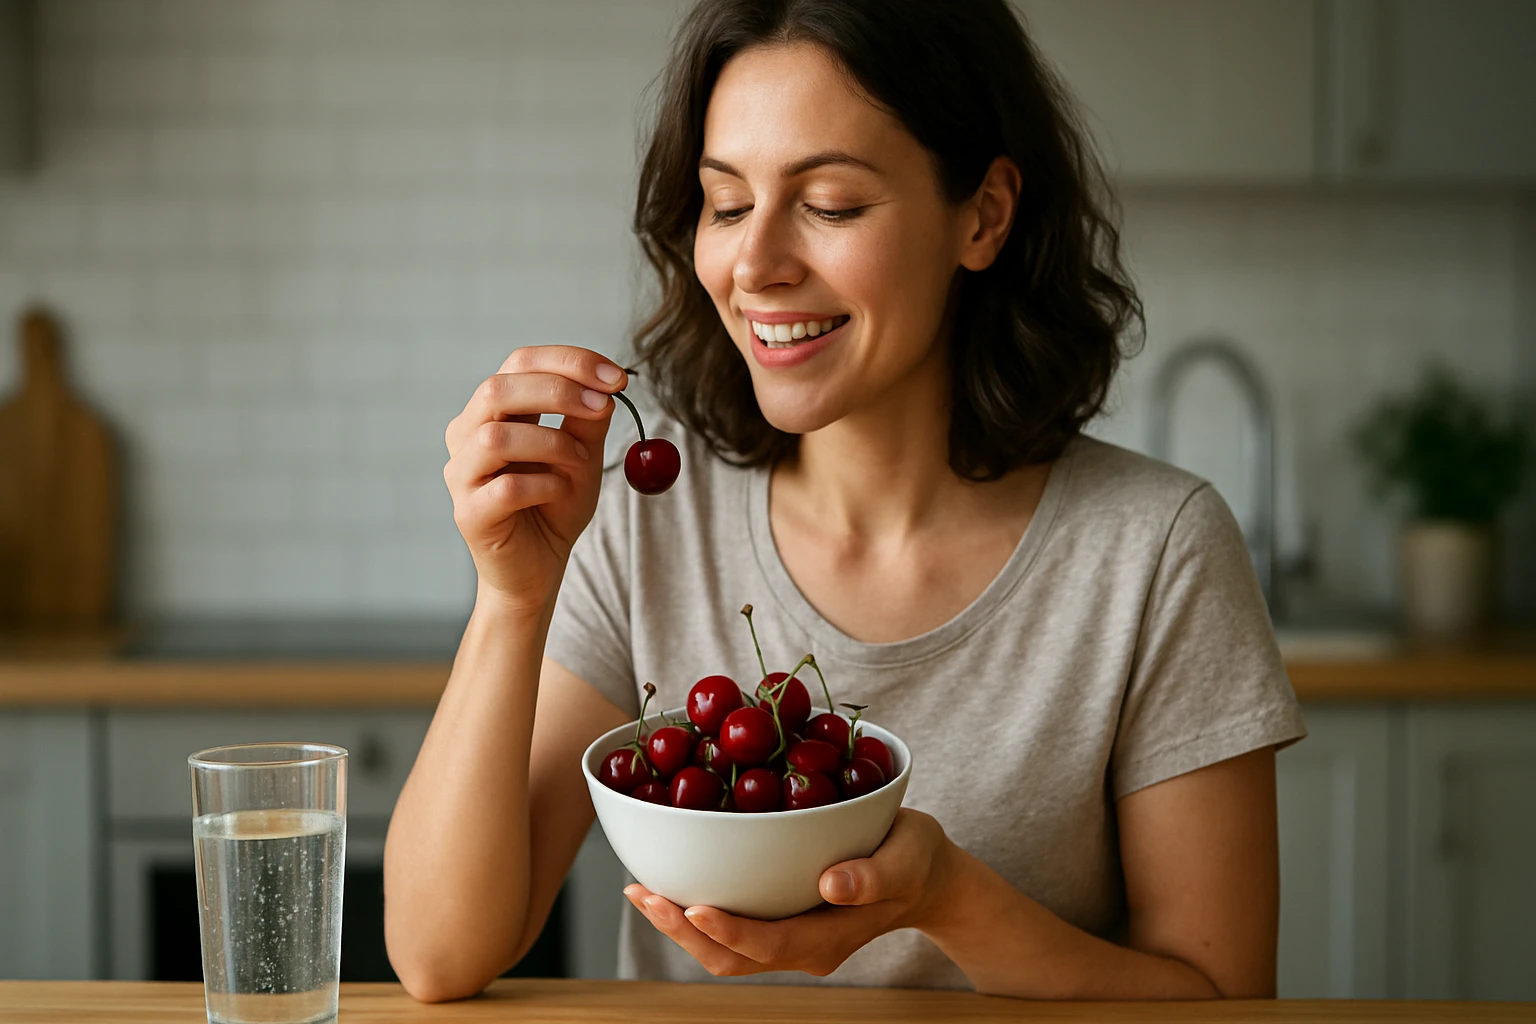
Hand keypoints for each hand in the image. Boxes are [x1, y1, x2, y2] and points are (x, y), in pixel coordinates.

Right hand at [443, 346, 627, 613]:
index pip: (520, 362)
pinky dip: (545, 485)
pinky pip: (505, 488)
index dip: (569, 361)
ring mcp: (462, 474)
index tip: (618, 377)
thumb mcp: (582, 455)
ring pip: (496, 437)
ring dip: (552, 442)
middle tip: (602, 405)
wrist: (539, 569)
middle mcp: (468, 434)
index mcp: (493, 410)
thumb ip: (588, 421)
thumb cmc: (555, 505)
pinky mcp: (469, 514)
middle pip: (498, 389)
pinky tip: (561, 493)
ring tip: (581, 461)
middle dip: (558, 390)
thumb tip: (606, 385)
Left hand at [623, 809, 953, 976]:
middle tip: (642, 892)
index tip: (693, 906)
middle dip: (681, 930)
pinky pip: (729, 927)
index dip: (727, 931)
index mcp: (828, 939)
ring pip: (723, 949)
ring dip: (678, 924)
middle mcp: (801, 946)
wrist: (924, 876)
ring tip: (640, 889)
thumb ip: (873, 875)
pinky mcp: (778, 919)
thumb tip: (829, 885)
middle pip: (731, 956)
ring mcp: (787, 937)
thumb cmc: (917, 860)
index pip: (768, 945)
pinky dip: (693, 909)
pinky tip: (670, 879)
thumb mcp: (907, 858)